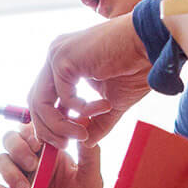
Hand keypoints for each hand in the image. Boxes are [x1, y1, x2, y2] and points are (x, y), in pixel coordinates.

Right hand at [0, 124, 102, 187]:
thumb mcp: (92, 182)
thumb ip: (89, 154)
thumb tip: (84, 126)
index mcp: (53, 157)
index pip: (34, 132)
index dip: (33, 131)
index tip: (42, 143)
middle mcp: (34, 167)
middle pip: (11, 141)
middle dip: (17, 147)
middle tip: (32, 163)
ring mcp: (20, 185)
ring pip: (1, 162)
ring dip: (10, 171)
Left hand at [29, 14, 150, 147]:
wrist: (152, 43)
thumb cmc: (137, 66)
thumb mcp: (112, 103)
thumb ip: (96, 123)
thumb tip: (86, 144)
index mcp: (62, 63)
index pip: (41, 99)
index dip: (48, 125)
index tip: (65, 143)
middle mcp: (55, 57)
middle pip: (35, 102)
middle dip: (49, 130)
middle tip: (68, 144)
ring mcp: (56, 55)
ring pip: (41, 102)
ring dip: (61, 126)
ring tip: (84, 134)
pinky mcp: (64, 58)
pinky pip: (64, 97)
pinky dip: (83, 109)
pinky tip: (104, 106)